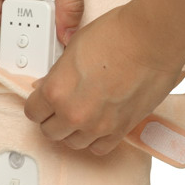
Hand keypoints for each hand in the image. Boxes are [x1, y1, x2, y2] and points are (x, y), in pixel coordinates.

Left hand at [24, 4, 184, 155]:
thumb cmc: (116, 35)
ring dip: (73, 131)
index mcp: (57, 90)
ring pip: (73, 143)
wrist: (151, 39)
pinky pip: (99, 148)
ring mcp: (98, 125)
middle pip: (50, 131)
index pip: (33, 112)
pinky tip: (98, 125)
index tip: (42, 102)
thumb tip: (49, 85)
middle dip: (53, 118)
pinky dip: (96, 139)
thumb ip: (58, 74)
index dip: (38, 104)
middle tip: (60, 107)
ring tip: (81, 115)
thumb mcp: (73, 48)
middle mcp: (75, 113)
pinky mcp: (121, 130)